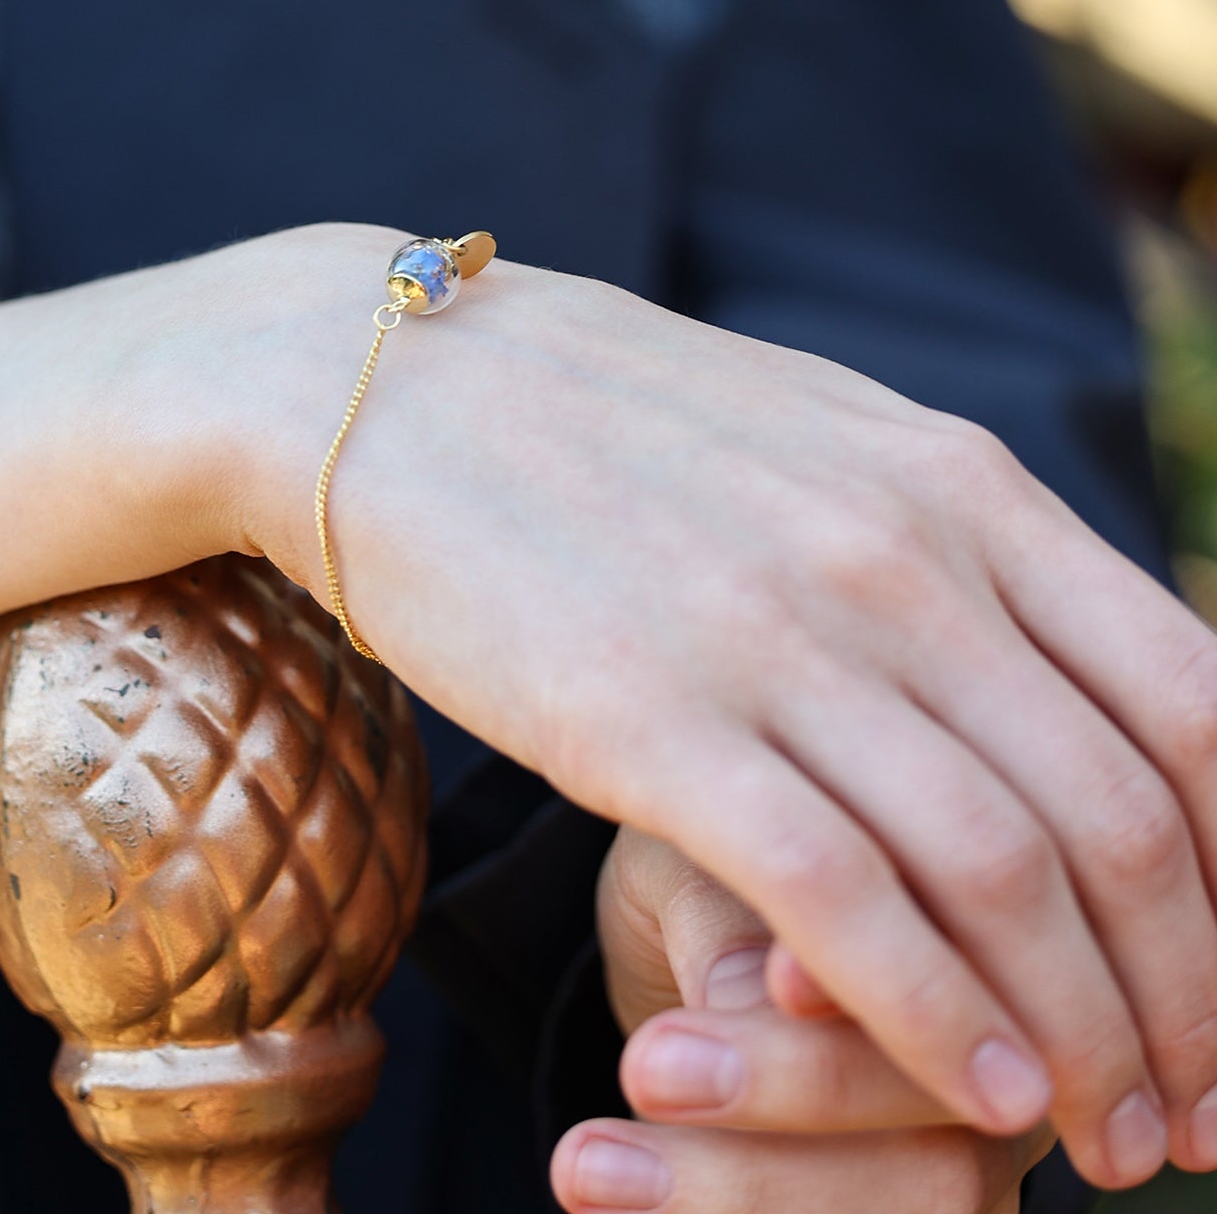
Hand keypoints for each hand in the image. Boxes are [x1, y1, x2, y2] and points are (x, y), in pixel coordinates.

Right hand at [246, 234, 1216, 1191]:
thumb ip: (959, 552)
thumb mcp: (826, 446)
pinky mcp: (650, 721)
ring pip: (1002, 876)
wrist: (388, 384)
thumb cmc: (614, 428)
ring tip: (1100, 1139)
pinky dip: (939, 1023)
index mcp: (957, 485)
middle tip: (1192, 1113)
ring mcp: (775, 634)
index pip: (1190, 702)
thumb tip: (1087, 685)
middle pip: (1117, 817)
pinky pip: (844, 903)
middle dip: (1187, 998)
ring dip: (1083, 1039)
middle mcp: (897, 555)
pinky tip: (982, 1092)